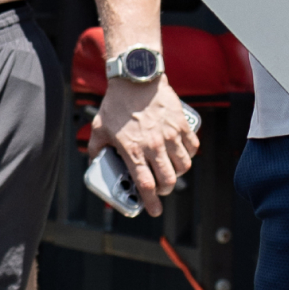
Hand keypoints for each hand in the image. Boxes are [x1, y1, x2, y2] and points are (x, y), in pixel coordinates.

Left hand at [89, 76, 200, 217]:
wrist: (136, 78)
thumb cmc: (116, 103)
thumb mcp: (99, 128)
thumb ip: (97, 148)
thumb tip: (95, 162)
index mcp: (133, 150)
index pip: (145, 185)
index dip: (151, 203)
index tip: (153, 211)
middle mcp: (154, 146)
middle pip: (168, 180)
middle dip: (165, 190)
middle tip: (160, 188)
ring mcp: (170, 135)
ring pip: (183, 166)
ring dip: (178, 173)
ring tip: (170, 170)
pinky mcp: (182, 124)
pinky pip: (193, 147)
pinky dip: (189, 155)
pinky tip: (182, 154)